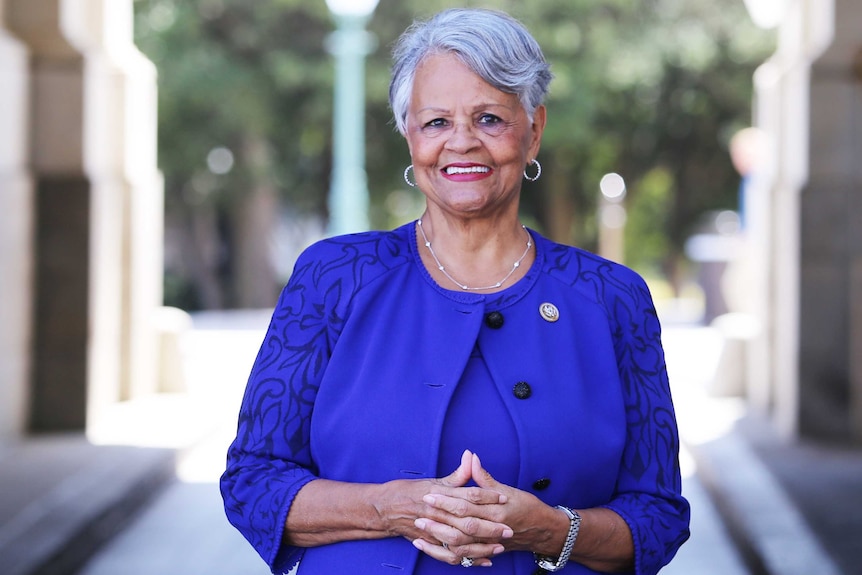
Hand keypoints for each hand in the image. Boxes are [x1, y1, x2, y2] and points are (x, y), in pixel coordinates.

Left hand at [417, 452, 562, 556]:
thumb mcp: (507, 489)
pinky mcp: (487, 551)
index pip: (467, 504)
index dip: (447, 499)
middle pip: (461, 525)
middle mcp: (493, 529)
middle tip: (420, 512)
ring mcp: (490, 543)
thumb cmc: (526, 507)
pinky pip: (464, 557)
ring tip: (420, 531)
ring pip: (461, 545)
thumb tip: (470, 457)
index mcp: (496, 510)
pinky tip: (431, 548)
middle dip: (438, 519)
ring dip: (439, 538)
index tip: (429, 493)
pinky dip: (446, 554)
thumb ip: (484, 477)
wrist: (543, 531)